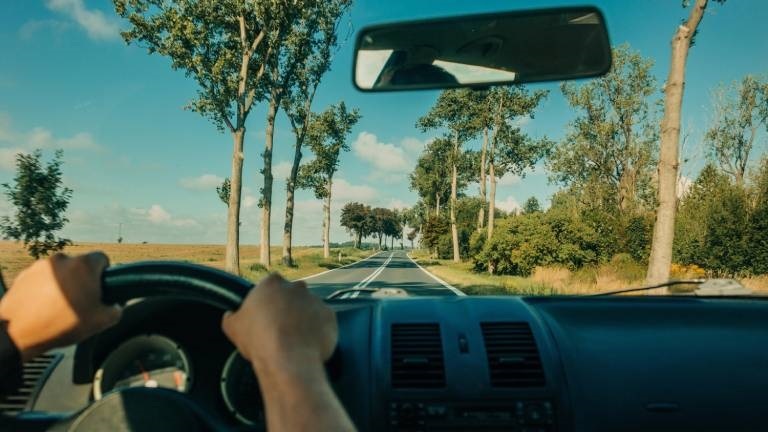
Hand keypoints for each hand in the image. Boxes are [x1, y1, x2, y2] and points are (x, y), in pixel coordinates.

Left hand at [0, 252, 120, 360]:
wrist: (17, 333)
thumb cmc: (61, 325)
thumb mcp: (100, 322)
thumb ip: (116, 310)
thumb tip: (115, 306)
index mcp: (84, 265)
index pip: (103, 258)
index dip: (104, 274)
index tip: (100, 288)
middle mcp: (62, 260)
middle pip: (80, 266)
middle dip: (82, 280)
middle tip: (80, 302)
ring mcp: (41, 266)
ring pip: (60, 272)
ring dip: (63, 284)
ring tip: (59, 307)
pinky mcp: (24, 275)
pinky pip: (42, 278)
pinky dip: (45, 289)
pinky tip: (44, 307)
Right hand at [221, 273, 336, 373]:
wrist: (288, 359)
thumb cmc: (258, 340)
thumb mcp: (233, 328)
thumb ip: (231, 316)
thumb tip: (229, 315)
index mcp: (272, 284)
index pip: (271, 286)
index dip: (269, 301)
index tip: (267, 315)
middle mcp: (297, 287)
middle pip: (293, 295)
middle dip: (289, 307)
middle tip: (282, 327)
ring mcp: (316, 300)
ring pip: (310, 308)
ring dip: (305, 318)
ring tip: (296, 340)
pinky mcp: (330, 315)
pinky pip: (323, 322)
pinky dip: (318, 330)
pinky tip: (309, 344)